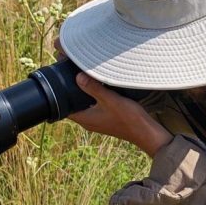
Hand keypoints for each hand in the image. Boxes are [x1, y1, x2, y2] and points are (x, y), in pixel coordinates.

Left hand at [55, 36, 172, 156]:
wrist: (146, 132)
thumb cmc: (129, 118)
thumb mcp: (111, 100)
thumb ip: (94, 88)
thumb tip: (77, 77)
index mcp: (85, 119)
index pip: (64, 107)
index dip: (60, 94)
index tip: (60, 79)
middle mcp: (89, 121)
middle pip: (73, 104)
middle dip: (71, 90)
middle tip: (70, 73)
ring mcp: (97, 120)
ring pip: (83, 104)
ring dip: (82, 92)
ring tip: (82, 75)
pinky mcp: (105, 117)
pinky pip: (93, 105)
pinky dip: (92, 96)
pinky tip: (98, 85)